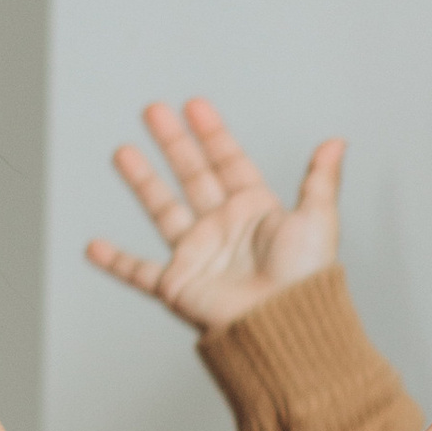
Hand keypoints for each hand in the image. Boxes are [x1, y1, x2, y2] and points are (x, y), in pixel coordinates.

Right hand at [85, 97, 343, 332]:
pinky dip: (115, 262)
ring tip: (123, 152)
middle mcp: (224, 229)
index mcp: (255, 211)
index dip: (212, 134)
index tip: (195, 106)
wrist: (283, 324)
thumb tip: (337, 142)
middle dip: (173, 143)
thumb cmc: (305, 279)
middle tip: (153, 111)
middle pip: (192, 175)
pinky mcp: (178, 285)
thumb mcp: (318, 219)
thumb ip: (320, 179)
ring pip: (163, 209)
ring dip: (142, 181)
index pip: (228, 162)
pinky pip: (139, 272)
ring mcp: (199, 254)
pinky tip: (94, 247)